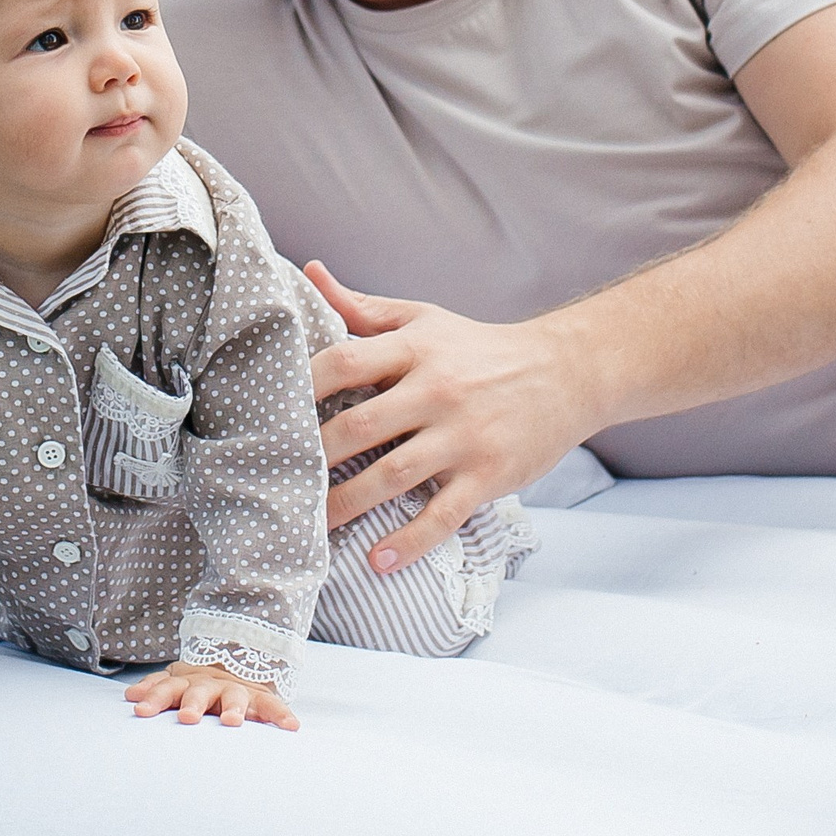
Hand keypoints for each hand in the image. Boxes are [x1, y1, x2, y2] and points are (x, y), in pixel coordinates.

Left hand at [124, 662, 300, 729]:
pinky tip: (291, 727)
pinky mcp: (260, 698)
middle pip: (199, 691)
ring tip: (232, 722)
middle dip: (193, 703)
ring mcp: (236, 690)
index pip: (167, 688)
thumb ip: (155, 687)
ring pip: (234, 697)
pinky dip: (281, 715)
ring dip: (233, 708)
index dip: (154, 698)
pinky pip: (273, 706)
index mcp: (187, 682)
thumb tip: (130, 696)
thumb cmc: (198, 685)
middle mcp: (211, 685)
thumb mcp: (177, 681)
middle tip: (187, 718)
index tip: (140, 711)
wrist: (237, 665)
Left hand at [305, 261, 599, 576]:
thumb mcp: (424, 320)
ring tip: (310, 528)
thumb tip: (309, 273)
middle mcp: (437, 390)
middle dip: (314, 457)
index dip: (301, 386)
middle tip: (276, 481)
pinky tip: (378, 562)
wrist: (565, 372)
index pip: (345, 362)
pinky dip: (410, 541)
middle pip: (360, 427)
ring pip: (393, 476)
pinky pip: (443, 514)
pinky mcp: (488, 474)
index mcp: (415, 350)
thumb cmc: (478, 348)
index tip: (269, 413)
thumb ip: (363, 307)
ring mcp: (464, 436)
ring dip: (347, 505)